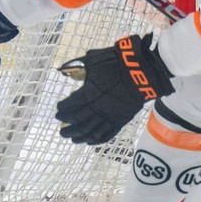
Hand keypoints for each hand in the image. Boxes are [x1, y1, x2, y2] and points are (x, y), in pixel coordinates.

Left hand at [55, 33, 172, 144]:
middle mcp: (97, 107)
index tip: (58, 110)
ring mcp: (110, 116)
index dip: (63, 109)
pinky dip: (96, 139)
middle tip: (60, 128)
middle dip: (68, 125)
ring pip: (91, 130)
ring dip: (79, 135)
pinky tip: (89, 141)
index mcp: (88, 93)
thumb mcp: (92, 60)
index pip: (71, 105)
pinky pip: (107, 134)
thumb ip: (77, 67)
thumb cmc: (115, 62)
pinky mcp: (121, 120)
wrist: (141, 71)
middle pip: (78, 120)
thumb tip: (63, 71)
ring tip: (71, 138)